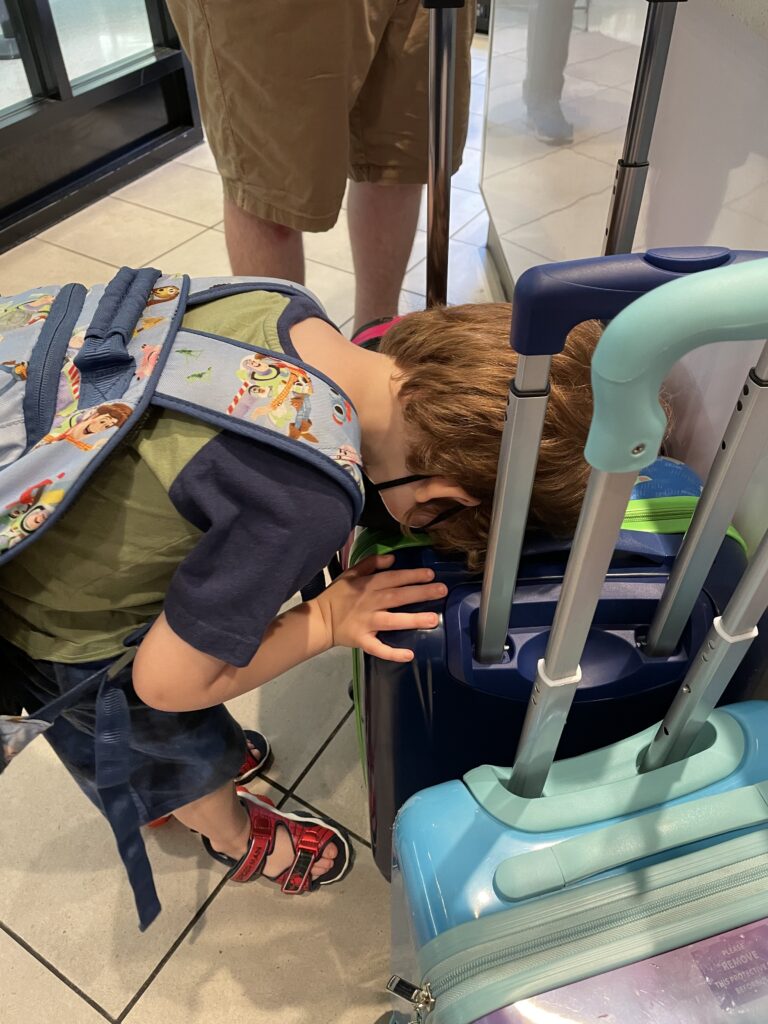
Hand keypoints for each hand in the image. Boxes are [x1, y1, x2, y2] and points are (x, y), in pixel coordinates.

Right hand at [314, 554, 446, 662]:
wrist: (319, 620)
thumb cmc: (338, 595)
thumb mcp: (351, 573)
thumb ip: (371, 563)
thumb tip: (393, 558)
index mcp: (367, 586)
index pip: (393, 578)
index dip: (412, 575)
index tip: (431, 574)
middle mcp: (369, 603)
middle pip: (397, 597)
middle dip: (420, 593)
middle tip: (442, 590)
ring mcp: (366, 623)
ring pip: (392, 621)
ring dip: (412, 620)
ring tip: (433, 620)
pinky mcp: (362, 640)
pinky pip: (378, 648)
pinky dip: (392, 652)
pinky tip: (409, 655)